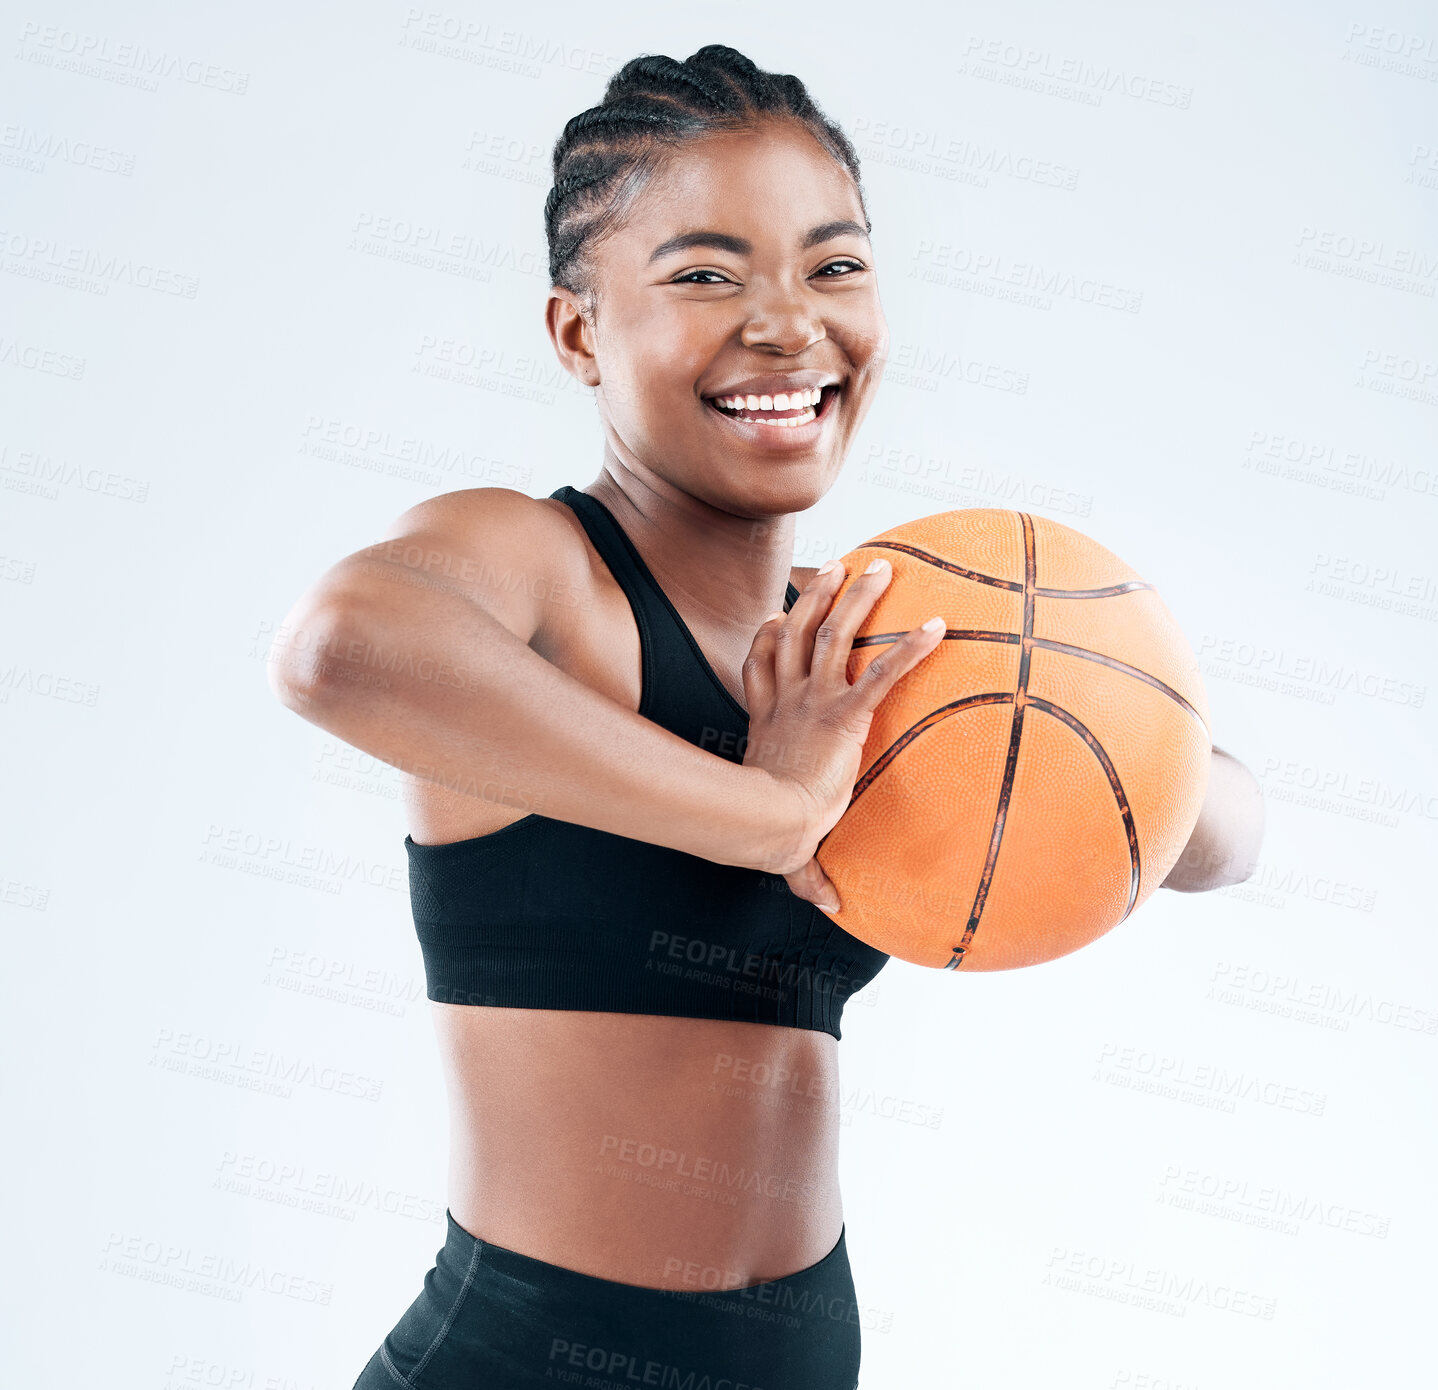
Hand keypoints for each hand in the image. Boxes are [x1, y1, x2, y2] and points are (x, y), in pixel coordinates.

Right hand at [741, 556, 945, 911]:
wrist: (769, 824)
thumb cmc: (769, 833)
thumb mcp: (784, 843)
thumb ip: (807, 870)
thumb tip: (829, 907)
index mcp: (768, 719)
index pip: (763, 663)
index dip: (771, 633)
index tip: (780, 613)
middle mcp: (787, 699)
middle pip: (799, 630)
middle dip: (817, 593)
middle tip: (836, 567)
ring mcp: (813, 701)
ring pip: (834, 632)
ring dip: (858, 596)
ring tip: (880, 567)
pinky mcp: (844, 713)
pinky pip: (882, 672)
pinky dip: (911, 647)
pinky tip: (940, 627)